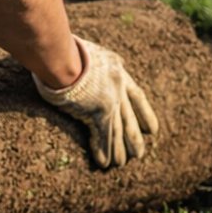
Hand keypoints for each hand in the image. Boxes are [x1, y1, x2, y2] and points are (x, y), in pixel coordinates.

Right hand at [33, 36, 158, 167]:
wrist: (60, 53)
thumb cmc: (63, 49)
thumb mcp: (86, 51)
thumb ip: (91, 63)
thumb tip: (82, 67)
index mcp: (117, 69)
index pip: (137, 95)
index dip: (144, 114)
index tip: (151, 129)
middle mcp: (119, 85)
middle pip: (131, 117)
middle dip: (135, 137)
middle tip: (140, 153)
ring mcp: (110, 99)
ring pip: (119, 129)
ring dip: (120, 149)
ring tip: (122, 163)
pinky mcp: (98, 111)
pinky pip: (103, 136)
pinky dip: (104, 151)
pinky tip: (105, 163)